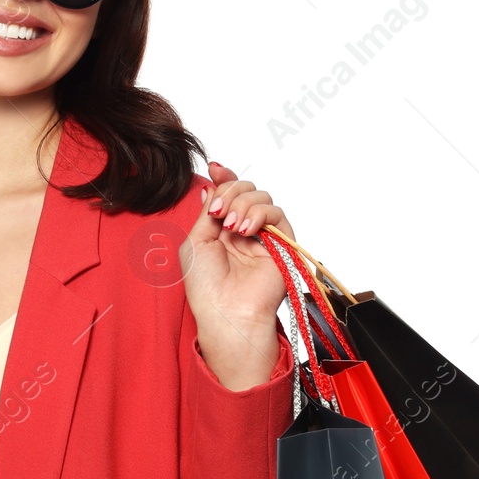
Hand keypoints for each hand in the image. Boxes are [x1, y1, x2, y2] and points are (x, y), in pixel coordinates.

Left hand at [181, 162, 293, 389]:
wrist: (226, 311)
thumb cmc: (206, 285)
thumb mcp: (196, 240)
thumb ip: (208, 210)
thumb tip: (211, 183)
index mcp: (221, 230)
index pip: (228, 194)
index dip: (224, 178)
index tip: (214, 167)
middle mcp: (243, 230)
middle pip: (245, 189)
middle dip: (229, 193)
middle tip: (217, 213)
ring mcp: (263, 236)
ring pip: (261, 197)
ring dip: (242, 205)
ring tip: (230, 227)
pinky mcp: (282, 244)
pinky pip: (276, 213)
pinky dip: (258, 215)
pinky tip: (244, 231)